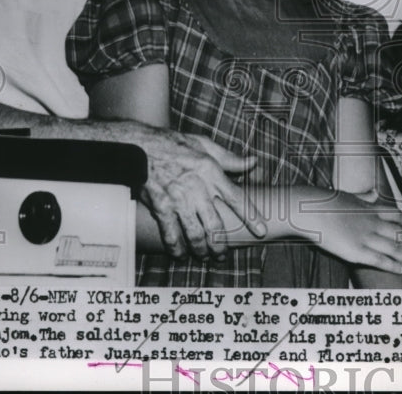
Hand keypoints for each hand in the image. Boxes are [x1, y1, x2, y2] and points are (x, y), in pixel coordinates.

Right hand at [84, 121, 265, 258]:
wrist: (140, 146)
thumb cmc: (174, 144)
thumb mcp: (204, 144)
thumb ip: (230, 158)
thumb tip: (253, 161)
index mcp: (211, 172)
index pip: (237, 198)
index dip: (251, 217)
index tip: (261, 230)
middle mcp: (198, 189)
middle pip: (216, 225)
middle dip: (222, 244)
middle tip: (223, 254)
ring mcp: (179, 201)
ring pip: (195, 234)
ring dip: (202, 250)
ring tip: (205, 257)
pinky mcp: (161, 208)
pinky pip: (171, 235)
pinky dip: (177, 249)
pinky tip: (181, 255)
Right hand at [291, 187, 401, 273]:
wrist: (309, 211)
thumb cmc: (324, 203)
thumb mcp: (348, 195)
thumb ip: (363, 196)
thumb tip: (374, 192)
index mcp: (370, 208)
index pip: (397, 216)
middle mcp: (372, 223)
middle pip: (399, 234)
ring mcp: (366, 237)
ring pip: (395, 248)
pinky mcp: (357, 252)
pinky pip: (381, 260)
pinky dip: (395, 265)